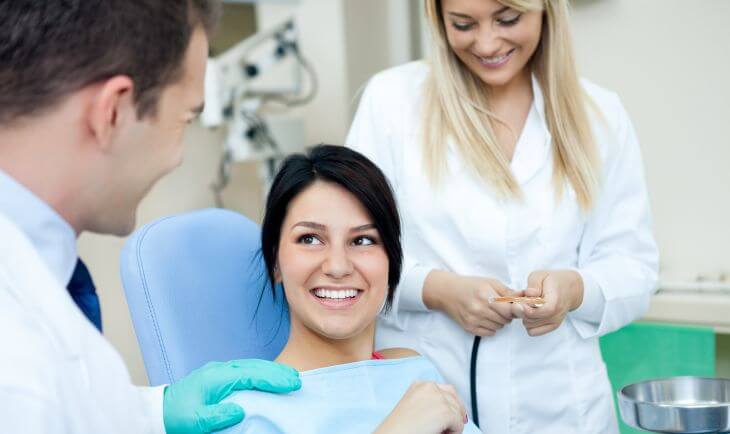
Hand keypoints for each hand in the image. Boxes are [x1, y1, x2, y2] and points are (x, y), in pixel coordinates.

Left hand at [163, 359, 300, 433]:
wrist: (158, 410)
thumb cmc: (176, 416)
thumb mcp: (195, 421)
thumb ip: (218, 415)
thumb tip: (240, 409)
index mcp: (217, 377)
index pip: (252, 375)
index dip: (273, 378)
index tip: (291, 384)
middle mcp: (220, 370)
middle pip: (255, 366)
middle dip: (278, 372)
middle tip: (297, 379)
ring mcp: (219, 371)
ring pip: (251, 365)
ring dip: (271, 370)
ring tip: (289, 377)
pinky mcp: (218, 375)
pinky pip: (245, 369)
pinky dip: (261, 372)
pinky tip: (269, 378)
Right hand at [374, 381, 466, 433]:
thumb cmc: (400, 428)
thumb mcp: (414, 408)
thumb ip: (430, 404)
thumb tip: (457, 413)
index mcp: (420, 385)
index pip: (446, 390)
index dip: (451, 404)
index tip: (454, 417)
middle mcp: (430, 387)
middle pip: (455, 398)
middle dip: (457, 412)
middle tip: (451, 427)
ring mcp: (438, 398)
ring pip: (458, 412)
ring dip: (452, 424)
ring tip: (438, 431)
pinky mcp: (444, 411)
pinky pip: (459, 425)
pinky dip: (453, 433)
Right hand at [424, 271, 516, 335]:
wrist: (447, 292)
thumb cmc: (470, 285)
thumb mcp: (490, 282)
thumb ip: (508, 291)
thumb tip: (525, 297)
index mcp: (485, 296)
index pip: (509, 310)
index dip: (514, 309)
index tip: (514, 306)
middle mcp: (479, 309)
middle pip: (505, 320)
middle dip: (507, 314)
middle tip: (500, 307)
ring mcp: (473, 320)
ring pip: (499, 327)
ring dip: (499, 321)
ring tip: (491, 311)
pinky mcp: (469, 328)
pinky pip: (490, 333)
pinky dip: (491, 327)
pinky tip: (485, 318)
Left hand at [519, 270, 583, 335]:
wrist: (570, 289)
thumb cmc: (552, 281)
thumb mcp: (540, 275)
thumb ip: (533, 284)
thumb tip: (529, 294)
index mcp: (554, 301)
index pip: (538, 312)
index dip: (526, 308)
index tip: (524, 300)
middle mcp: (556, 314)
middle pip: (530, 320)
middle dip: (522, 310)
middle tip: (525, 300)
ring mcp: (555, 322)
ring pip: (529, 326)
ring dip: (524, 316)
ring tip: (529, 305)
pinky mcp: (552, 327)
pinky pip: (533, 332)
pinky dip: (528, 324)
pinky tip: (531, 313)